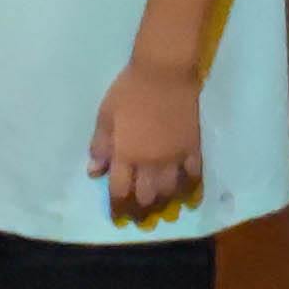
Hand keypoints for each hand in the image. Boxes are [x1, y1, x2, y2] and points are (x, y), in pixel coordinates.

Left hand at [91, 59, 206, 221]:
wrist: (164, 72)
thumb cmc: (129, 90)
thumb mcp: (106, 115)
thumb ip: (101, 145)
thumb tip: (94, 172)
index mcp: (127, 154)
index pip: (120, 191)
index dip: (117, 208)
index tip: (117, 217)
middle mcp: (151, 161)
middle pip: (146, 196)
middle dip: (140, 209)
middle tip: (137, 215)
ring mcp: (174, 156)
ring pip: (169, 191)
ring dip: (162, 203)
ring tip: (158, 208)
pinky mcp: (192, 148)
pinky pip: (193, 175)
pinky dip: (190, 189)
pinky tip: (187, 196)